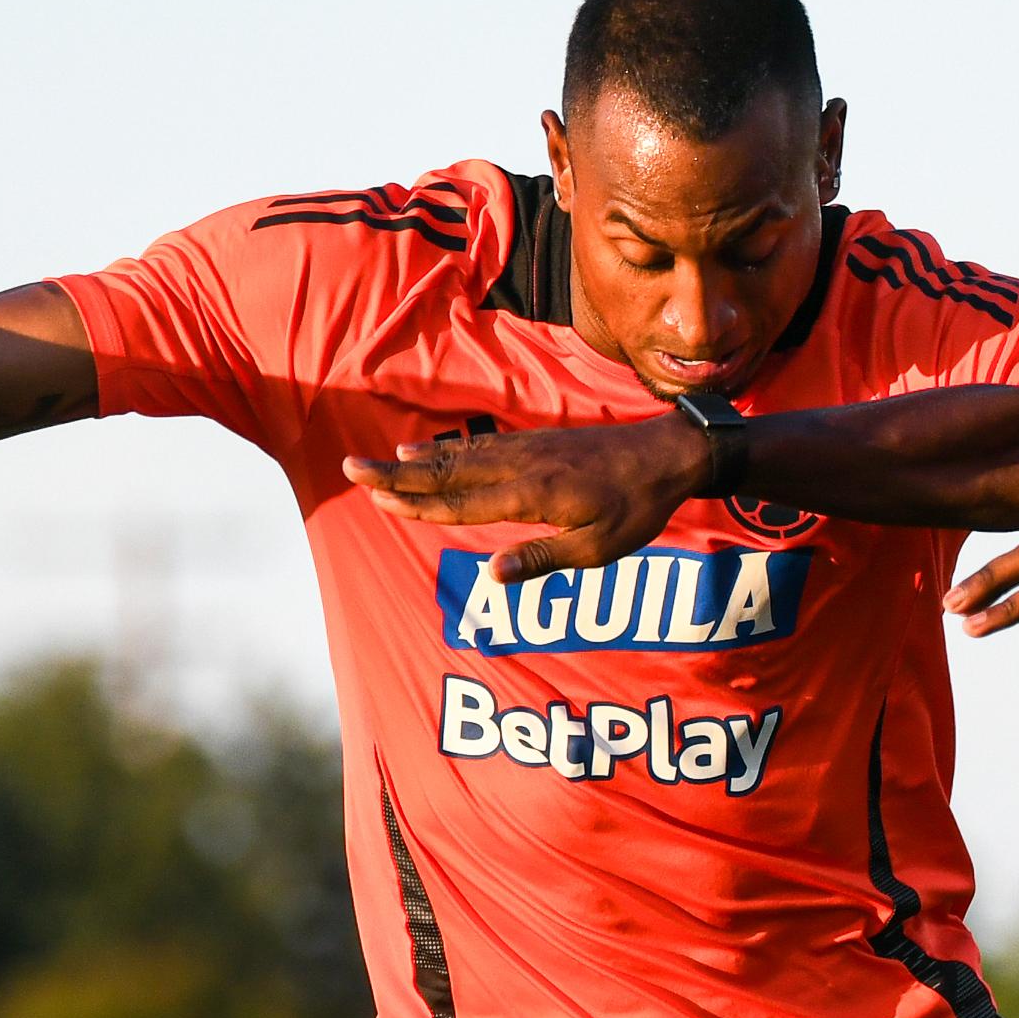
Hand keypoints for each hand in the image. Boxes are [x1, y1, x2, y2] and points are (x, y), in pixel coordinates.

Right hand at [350, 419, 708, 580]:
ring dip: (418, 460)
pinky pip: (482, 445)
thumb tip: (494, 575)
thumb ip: (543, 559)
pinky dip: (450, 448)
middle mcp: (521, 466)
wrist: (667, 454)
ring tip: (381, 462)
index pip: (461, 502)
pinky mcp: (536, 442)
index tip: (378, 500)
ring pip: (461, 455)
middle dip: (397, 475)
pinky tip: (432, 449)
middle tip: (351, 469)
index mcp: (532, 495)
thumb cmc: (637, 509)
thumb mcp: (598, 548)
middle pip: (448, 472)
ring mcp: (527, 449)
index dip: (416, 503)